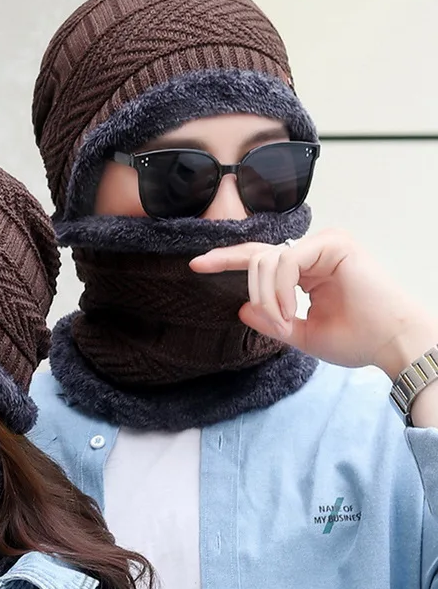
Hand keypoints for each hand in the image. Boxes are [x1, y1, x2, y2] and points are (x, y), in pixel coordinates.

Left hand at [190, 228, 437, 378]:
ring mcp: (323, 244)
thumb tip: (241, 307)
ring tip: (286, 320)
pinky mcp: (333, 244)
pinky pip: (285, 262)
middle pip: (256, 256)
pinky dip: (280, 290)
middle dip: (249, 286)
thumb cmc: (356, 340)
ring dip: (267, 297)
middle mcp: (312, 252)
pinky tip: (291, 310)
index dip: (225, 260)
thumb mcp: (302, 334)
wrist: (392, 344)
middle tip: (272, 318)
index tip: (195, 265)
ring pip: (266, 261)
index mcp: (305, 270)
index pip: (258, 259)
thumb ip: (271, 321)